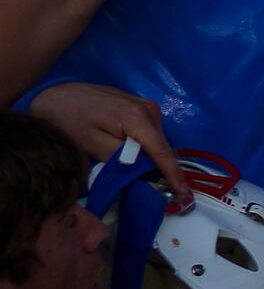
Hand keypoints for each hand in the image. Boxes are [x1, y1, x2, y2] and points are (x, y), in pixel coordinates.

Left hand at [26, 81, 184, 191]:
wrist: (55, 96)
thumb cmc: (70, 121)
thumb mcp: (93, 145)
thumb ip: (123, 159)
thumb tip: (145, 172)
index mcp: (138, 118)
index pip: (162, 151)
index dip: (173, 173)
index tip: (183, 192)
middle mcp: (148, 108)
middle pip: (161, 144)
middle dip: (157, 163)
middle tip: (145, 181)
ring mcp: (144, 103)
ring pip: (155, 137)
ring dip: (149, 151)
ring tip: (131, 162)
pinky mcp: (137, 102)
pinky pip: (148, 128)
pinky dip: (143, 140)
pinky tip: (127, 145)